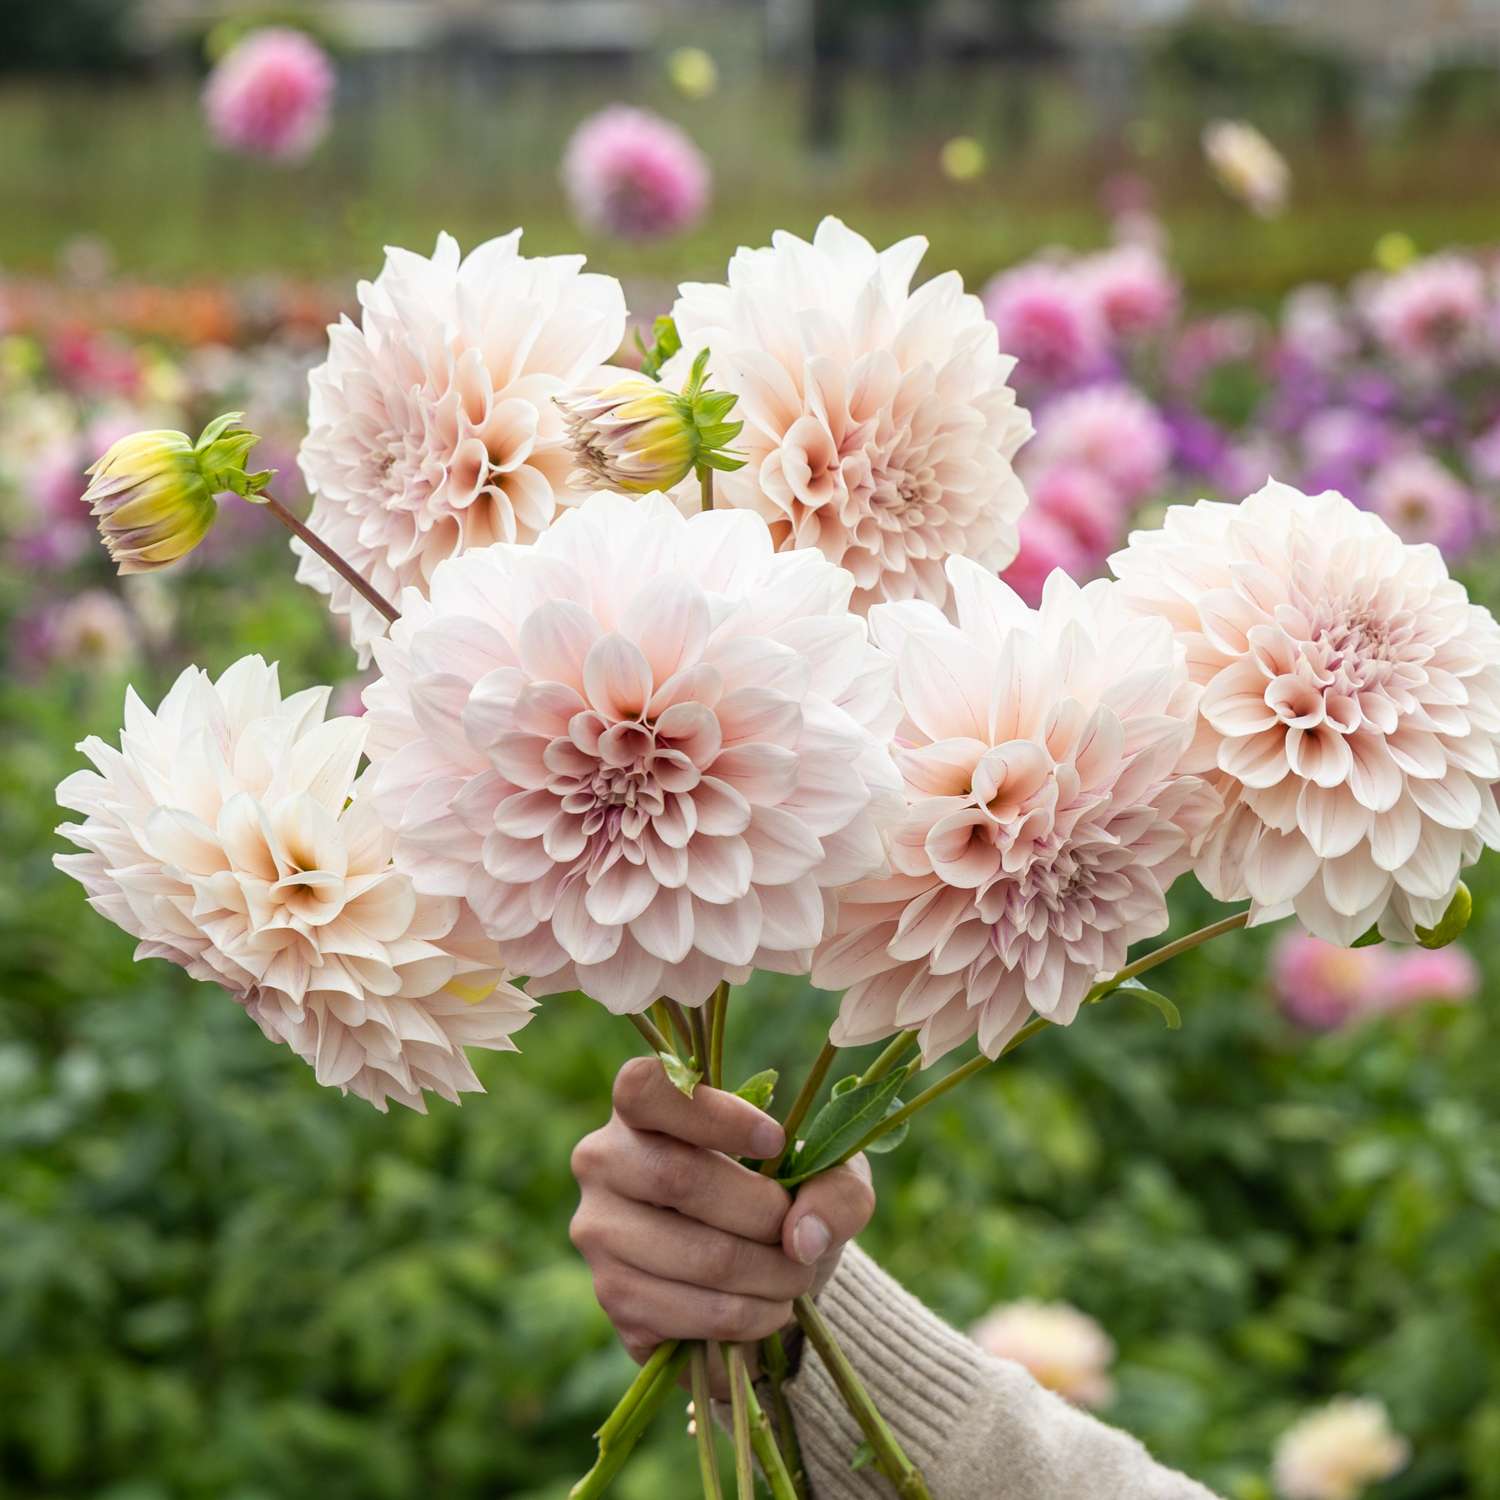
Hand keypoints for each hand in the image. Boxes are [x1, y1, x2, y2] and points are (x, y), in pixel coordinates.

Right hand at [570, 1055, 875, 1394]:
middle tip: (798, 1231)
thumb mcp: (827, 1174)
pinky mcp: (611, 1298)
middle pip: (678, 1178)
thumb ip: (836, 1188)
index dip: (715, 1116)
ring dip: (767, 1274)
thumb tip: (803, 1236)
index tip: (777, 1142)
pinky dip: (748, 1316)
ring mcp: (598, 1231)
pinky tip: (770, 1307)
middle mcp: (602, 1160)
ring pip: (694, 1255)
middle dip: (761, 1211)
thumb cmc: (780, 1194)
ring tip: (797, 1274)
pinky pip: (688, 1313)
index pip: (648, 1089)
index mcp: (640, 1105)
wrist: (755, 1270)